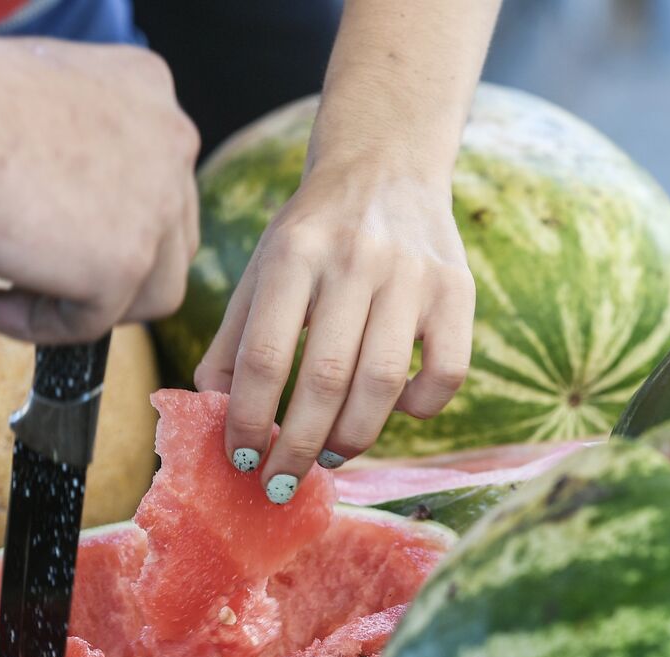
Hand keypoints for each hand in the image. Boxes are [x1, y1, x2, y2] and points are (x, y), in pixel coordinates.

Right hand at [0, 36, 200, 343]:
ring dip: (86, 304)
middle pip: (168, 241)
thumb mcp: (43, 104)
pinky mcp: (125, 263)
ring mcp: (156, 208)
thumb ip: (77, 145)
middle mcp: (171, 145)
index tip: (53, 232)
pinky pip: (90, 323)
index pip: (157, 183)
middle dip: (113, 269)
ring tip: (14, 296)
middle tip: (41, 274)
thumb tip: (68, 203)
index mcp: (151, 93)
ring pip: (149, 293)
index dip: (112, 221)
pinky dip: (37, 325)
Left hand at [194, 160, 474, 500]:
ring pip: (383, 383)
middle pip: (325, 378)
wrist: (384, 163)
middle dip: (298, 446)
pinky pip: (446, 373)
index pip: (264, 356)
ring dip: (352, 437)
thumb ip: (233, 340)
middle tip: (281, 481)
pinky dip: (419, 407)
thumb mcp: (260, 270)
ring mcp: (412, 273)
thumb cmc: (311, 233)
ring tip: (330, 457)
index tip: (242, 456)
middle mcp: (354, 259)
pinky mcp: (457, 289)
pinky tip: (393, 411)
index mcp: (293, 253)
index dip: (249, 419)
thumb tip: (211, 414)